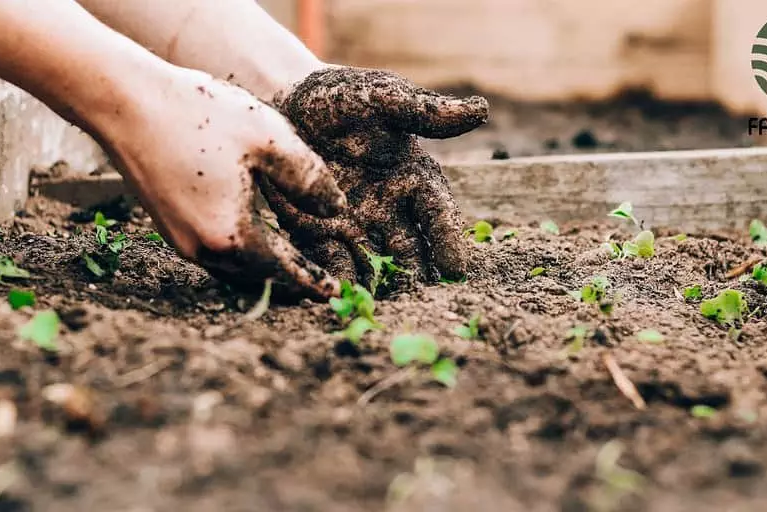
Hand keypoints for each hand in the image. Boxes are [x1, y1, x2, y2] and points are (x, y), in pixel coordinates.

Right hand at [96, 65, 346, 299]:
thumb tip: (336, 210)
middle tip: (318, 283)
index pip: (284, 270)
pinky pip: (214, 253)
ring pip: (233, 269)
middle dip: (289, 282)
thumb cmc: (199, 115)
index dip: (313, 281)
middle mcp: (203, 249)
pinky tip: (254, 237)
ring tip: (291, 264)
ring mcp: (180, 240)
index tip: (335, 293)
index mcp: (232, 235)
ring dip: (263, 270)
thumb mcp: (269, 139)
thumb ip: (309, 179)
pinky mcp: (167, 225)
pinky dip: (240, 254)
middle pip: (258, 278)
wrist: (126, 103)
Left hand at [264, 66, 488, 288]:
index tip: (456, 269)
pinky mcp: (319, 234)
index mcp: (414, 179)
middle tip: (423, 302)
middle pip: (411, 250)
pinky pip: (333, 263)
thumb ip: (424, 111)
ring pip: (376, 264)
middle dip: (418, 277)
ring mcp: (356, 225)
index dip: (449, 241)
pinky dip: (339, 281)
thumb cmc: (341, 97)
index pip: (438, 214)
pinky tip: (341, 297)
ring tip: (384, 310)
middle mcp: (390, 209)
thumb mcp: (382, 98)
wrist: (285, 103)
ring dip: (381, 287)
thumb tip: (480, 111)